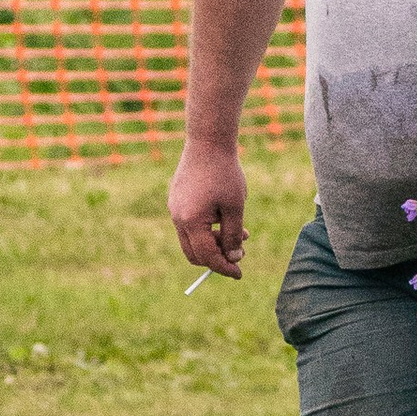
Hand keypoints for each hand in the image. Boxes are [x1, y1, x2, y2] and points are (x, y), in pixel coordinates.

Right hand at [169, 140, 248, 276]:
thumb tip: (232, 259)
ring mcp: (174, 208)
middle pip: (195, 253)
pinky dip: (207, 228)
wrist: (208, 141)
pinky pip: (190, 224)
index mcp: (191, 221)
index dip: (224, 268)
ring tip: (242, 231)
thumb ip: (233, 236)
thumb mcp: (235, 207)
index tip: (239, 274)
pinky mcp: (176, 200)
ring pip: (192, 239)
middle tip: (240, 250)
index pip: (206, 257)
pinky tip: (226, 216)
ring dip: (215, 241)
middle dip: (218, 257)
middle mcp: (177, 218)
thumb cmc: (225, 173)